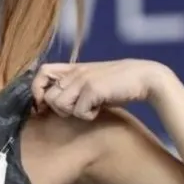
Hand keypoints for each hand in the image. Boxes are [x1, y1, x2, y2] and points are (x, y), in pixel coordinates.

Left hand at [31, 59, 165, 120]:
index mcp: (74, 68)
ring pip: (59, 104)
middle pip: (48, 96)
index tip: (44, 106)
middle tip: (77, 110)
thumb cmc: (119, 86)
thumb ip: (74, 88)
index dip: (37, 90)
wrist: (146, 79)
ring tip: (89, 109)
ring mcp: (84, 78)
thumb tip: (49, 105)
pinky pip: (78, 111)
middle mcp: (76, 71)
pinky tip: (99, 110)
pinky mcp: (93, 88)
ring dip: (72, 113)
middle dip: (59, 110)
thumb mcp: (92, 84)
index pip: (42, 72)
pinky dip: (88, 116)